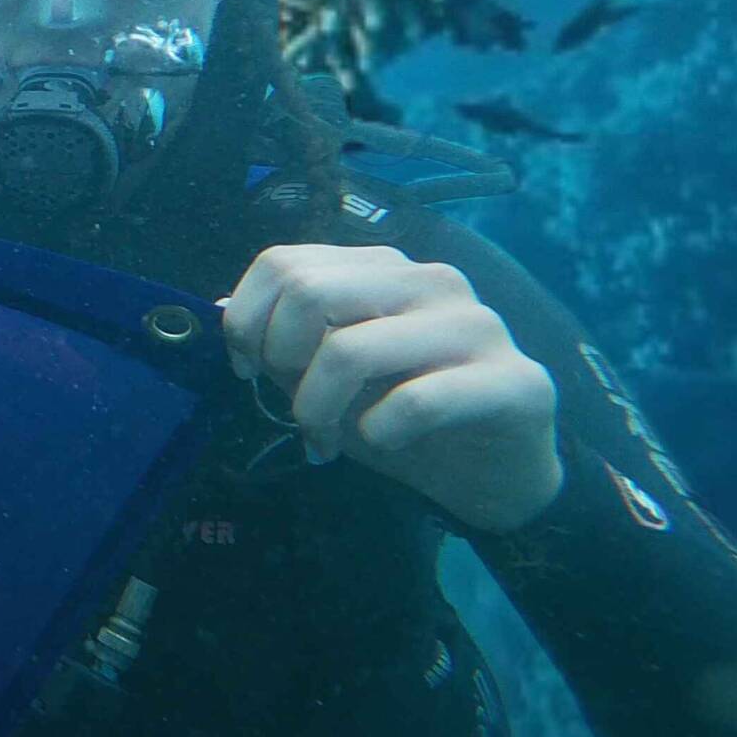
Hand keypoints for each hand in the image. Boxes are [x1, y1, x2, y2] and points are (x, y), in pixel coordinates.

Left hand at [221, 243, 561, 532]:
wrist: (494, 474)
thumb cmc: (403, 418)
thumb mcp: (328, 377)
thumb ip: (285, 341)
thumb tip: (221, 307)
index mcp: (383, 269)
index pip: (284, 262)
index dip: (246, 320)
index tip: (247, 369)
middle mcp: (431, 281)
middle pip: (309, 293)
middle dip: (280, 362)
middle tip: (295, 412)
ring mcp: (476, 325)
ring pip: (350, 349)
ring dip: (318, 408)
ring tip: (324, 441)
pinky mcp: (514, 380)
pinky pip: (415, 400)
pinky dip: (377, 431)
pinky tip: (382, 443)